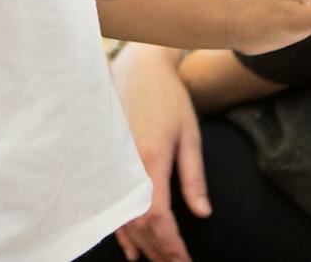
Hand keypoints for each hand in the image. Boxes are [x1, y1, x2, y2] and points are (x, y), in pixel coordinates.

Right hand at [110, 45, 209, 261]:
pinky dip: (122, 230)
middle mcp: (126, 167)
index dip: (171, 244)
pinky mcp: (108, 163)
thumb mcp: (190, 135)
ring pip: (122, 218)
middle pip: (139, 224)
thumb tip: (202, 213)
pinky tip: (131, 248)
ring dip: (141, 245)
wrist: (139, 68)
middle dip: (159, 251)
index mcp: (150, 160)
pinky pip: (111, 206)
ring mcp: (113, 166)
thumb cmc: (169, 98)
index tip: (184, 261)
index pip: (159, 217)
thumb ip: (193, 176)